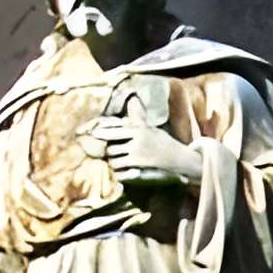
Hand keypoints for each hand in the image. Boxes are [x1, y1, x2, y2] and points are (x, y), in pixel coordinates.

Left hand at [85, 115, 203, 192]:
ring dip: (113, 163)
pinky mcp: (139, 169)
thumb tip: (133, 99)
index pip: (114, 131)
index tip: (93, 134)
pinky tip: (123, 172)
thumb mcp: (151, 129)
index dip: (102, 134)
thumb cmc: (164, 143)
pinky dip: (119, 173)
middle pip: (111, 148)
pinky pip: (120, 172)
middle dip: (108, 152)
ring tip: (117, 162)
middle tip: (109, 153)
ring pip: (114, 161)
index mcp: (139, 130)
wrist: (179, 159)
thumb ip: (138, 119)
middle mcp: (136, 142)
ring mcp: (137, 156)